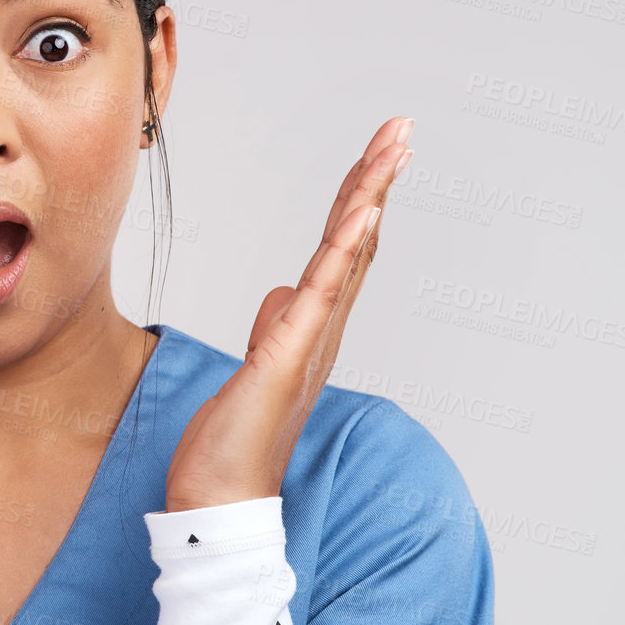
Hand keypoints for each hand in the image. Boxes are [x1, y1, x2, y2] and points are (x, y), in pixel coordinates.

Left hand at [164, 117, 413, 512]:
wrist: (223, 496)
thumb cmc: (235, 440)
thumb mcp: (255, 366)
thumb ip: (275, 327)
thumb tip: (282, 293)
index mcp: (314, 328)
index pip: (344, 250)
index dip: (361, 199)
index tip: (378, 153)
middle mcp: (323, 330)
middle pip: (358, 240)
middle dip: (378, 179)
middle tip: (401, 129)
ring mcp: (311, 339)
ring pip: (350, 253)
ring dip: (371, 195)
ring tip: (393, 147)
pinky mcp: (289, 352)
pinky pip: (324, 290)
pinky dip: (346, 245)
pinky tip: (365, 207)